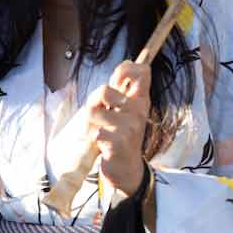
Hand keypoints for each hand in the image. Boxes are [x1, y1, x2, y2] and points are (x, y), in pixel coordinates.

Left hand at [86, 60, 151, 195]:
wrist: (127, 170)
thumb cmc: (121, 136)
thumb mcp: (125, 110)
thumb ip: (122, 90)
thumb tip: (127, 63)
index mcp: (140, 101)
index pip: (143, 72)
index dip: (125, 69)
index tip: (116, 80)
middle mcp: (138, 111)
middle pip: (104, 90)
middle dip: (93, 101)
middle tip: (99, 114)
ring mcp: (129, 127)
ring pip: (92, 111)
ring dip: (89, 122)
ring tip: (100, 131)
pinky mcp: (117, 143)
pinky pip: (93, 131)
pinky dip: (91, 137)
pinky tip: (101, 145)